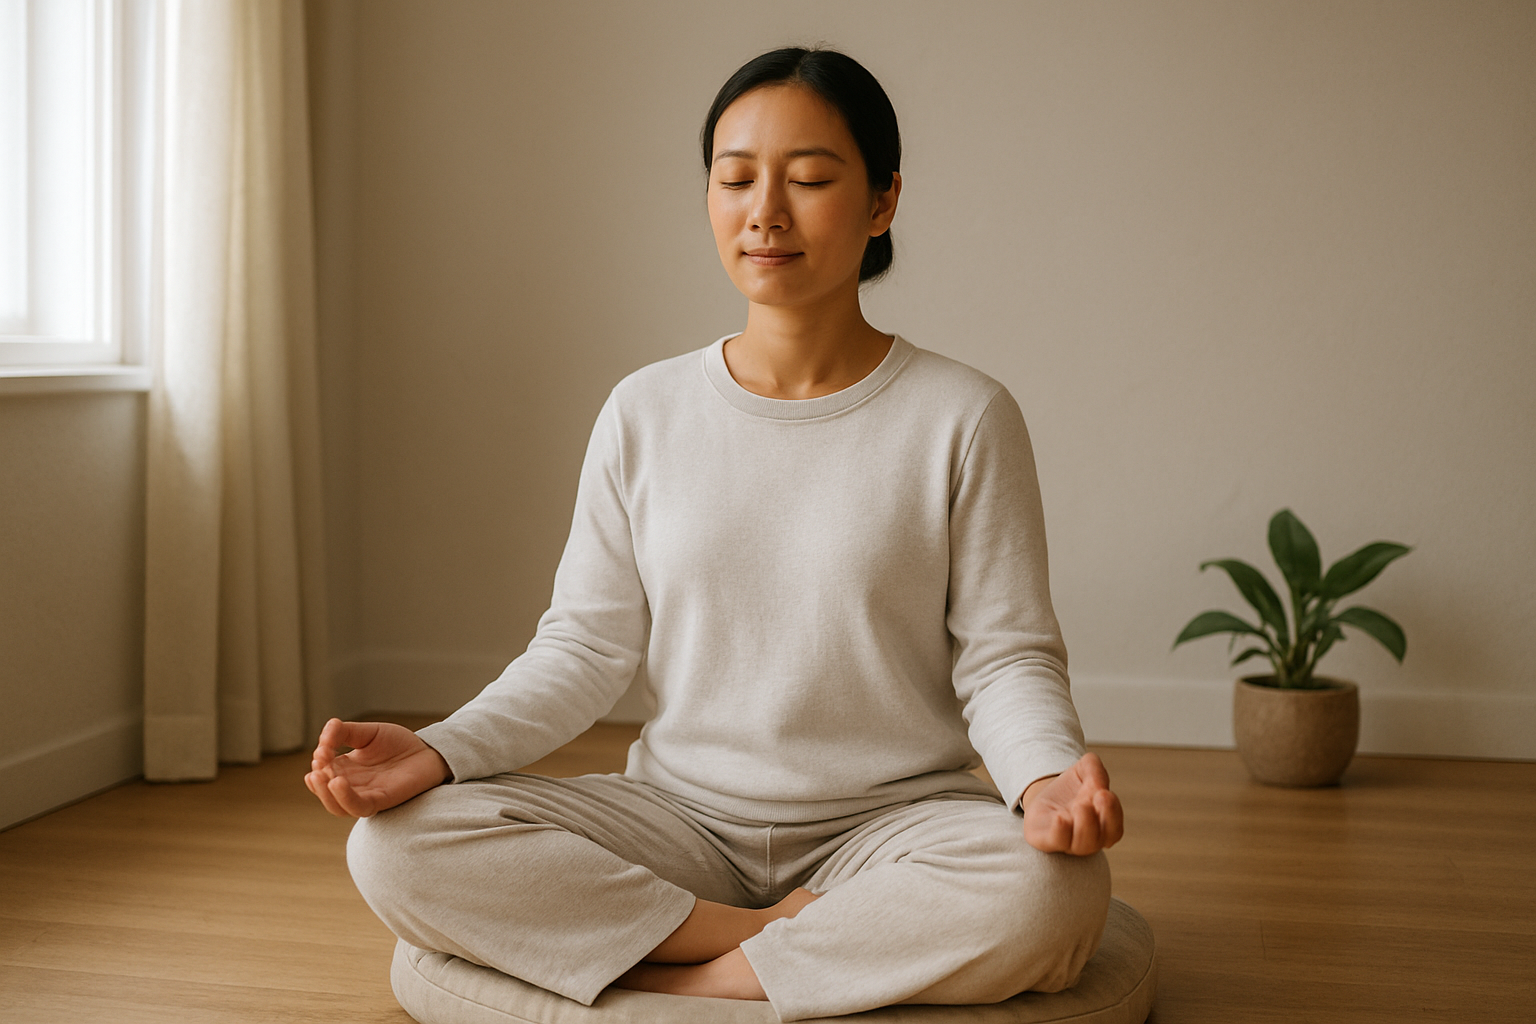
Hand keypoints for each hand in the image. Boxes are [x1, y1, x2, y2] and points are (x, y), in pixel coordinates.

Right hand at [304, 719, 451, 817]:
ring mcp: (367, 795)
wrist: (428, 750)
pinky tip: (337, 782)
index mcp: (346, 770)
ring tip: (321, 775)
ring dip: (325, 793)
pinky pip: (359, 807)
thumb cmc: (398, 744)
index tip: (323, 749)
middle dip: (317, 780)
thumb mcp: (367, 733)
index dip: (318, 762)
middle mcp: (353, 786)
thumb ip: (344, 731)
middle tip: (319, 762)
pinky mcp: (382, 800)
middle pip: (325, 793)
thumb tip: (325, 733)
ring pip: (338, 806)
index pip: (322, 772)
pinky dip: (345, 798)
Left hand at [1020, 752, 1123, 854]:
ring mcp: (1066, 842)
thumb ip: (1095, 769)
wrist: (1042, 795)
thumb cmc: (1071, 787)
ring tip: (1078, 805)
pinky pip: (1054, 842)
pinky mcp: (1044, 840)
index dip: (1112, 813)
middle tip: (1089, 800)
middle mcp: (1087, 839)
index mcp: (1102, 826)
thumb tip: (1098, 783)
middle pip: (1097, 840)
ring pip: (1080, 845)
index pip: (1114, 829)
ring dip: (1083, 826)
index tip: (1103, 794)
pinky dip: (1059, 832)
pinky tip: (1059, 817)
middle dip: (1096, 820)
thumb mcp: (1084, 769)